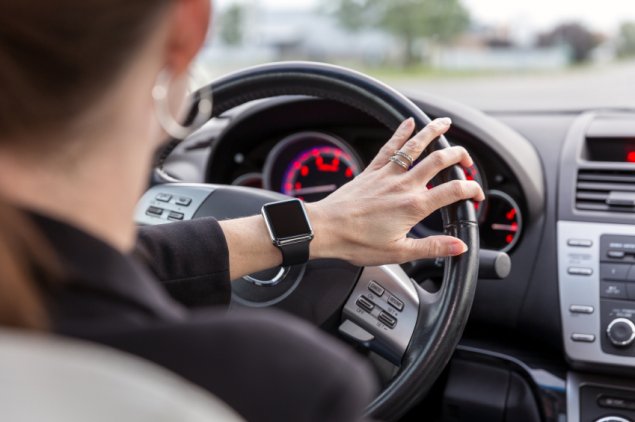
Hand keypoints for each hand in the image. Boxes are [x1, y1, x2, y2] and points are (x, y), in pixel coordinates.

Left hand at [307, 117, 484, 266]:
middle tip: (467, 162)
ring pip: (416, 146)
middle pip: (440, 160)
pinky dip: (401, 132)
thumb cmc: (357, 243)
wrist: (325, 229)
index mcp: (414, 206)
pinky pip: (390, 147)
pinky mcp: (372, 171)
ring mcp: (387, 175)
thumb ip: (432, 247)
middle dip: (459, 156)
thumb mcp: (399, 252)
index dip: (472, 189)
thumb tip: (459, 246)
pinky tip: (409, 122)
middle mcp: (404, 185)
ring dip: (433, 132)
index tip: (477, 195)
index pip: (454, 190)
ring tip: (446, 123)